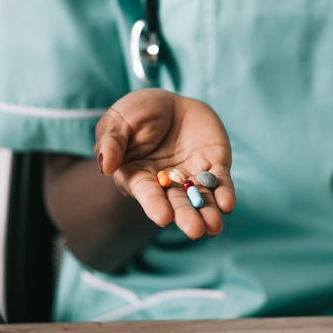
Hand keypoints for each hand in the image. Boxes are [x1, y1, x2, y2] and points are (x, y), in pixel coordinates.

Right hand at [95, 89, 234, 239]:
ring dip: (208, 213)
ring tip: (214, 226)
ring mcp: (191, 175)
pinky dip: (224, 193)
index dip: (154, 205)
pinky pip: (220, 181)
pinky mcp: (213, 165)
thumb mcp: (117, 122)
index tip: (163, 218)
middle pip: (177, 202)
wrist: (169, 102)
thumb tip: (106, 166)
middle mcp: (166, 183)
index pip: (147, 193)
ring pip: (200, 198)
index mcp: (138, 176)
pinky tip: (227, 204)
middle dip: (186, 216)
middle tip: (195, 230)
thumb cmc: (136, 113)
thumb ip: (111, 143)